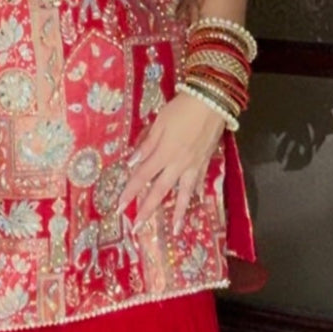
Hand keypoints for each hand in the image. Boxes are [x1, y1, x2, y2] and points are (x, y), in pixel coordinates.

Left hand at [116, 91, 224, 234]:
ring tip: (175, 230)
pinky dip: (196, 194)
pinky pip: (199, 182)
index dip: (130, 192)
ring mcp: (194, 165)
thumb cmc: (181, 109)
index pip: (142, 177)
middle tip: (138, 228)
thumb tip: (132, 163)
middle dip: (147, 210)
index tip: (120, 207)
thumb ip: (146, 144)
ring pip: (184, 193)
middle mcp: (178, 164)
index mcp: (164, 153)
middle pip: (160, 191)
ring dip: (179, 213)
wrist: (212, 100)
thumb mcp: (159, 123)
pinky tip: (195, 202)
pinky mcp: (206, 162)